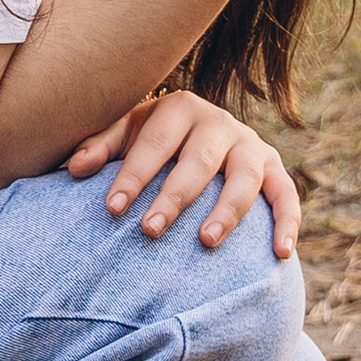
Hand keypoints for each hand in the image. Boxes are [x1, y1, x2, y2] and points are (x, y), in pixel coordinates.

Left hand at [65, 90, 300, 255]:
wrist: (200, 133)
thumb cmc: (154, 139)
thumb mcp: (126, 134)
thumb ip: (100, 148)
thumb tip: (73, 168)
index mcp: (178, 108)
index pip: (153, 144)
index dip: (132, 176)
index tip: (111, 208)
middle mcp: (218, 122)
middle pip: (198, 161)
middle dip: (173, 197)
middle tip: (149, 231)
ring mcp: (250, 145)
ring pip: (244, 177)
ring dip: (227, 210)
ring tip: (205, 242)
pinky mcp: (274, 168)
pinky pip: (286, 195)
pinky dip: (287, 222)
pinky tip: (281, 253)